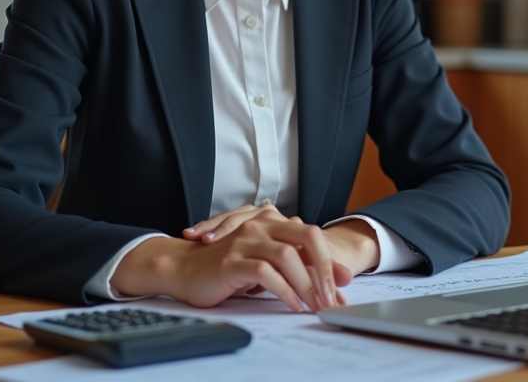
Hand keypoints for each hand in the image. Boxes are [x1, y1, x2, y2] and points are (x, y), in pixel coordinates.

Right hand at [181, 208, 380, 288]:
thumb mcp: (271, 263)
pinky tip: (291, 304)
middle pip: (307, 237)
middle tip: (331, 297)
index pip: (312, 236)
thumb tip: (342, 279)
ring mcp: (246, 240)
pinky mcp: (233, 260)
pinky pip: (265, 272)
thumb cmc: (228, 266)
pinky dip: (283, 290)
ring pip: (288, 256)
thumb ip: (304, 266)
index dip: (330, 263)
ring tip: (314, 305)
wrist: (184, 268)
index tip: (340, 290)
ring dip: (306, 284)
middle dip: (324, 269)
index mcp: (273, 221)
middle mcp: (262, 225)